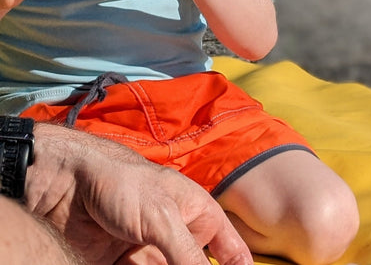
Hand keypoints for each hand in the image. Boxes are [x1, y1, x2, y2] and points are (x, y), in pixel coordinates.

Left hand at [26, 123, 252, 264]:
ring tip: (140, 258)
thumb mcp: (163, 220)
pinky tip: (129, 262)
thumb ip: (189, 258)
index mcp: (200, 216)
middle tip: (162, 263)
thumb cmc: (124, 184)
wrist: (69, 185)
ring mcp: (152, 254)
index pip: (232, 252)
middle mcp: (179, 237)